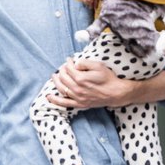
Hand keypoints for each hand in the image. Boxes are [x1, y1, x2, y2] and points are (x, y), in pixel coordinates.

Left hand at [48, 60, 164, 110]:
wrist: (116, 93)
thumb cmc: (108, 78)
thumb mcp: (98, 65)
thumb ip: (84, 63)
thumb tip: (75, 63)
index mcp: (81, 78)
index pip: (69, 68)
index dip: (68, 62)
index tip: (69, 60)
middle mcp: (77, 89)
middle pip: (63, 77)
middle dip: (62, 70)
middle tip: (64, 67)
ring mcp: (77, 97)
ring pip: (61, 88)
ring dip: (56, 81)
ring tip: (54, 76)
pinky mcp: (80, 104)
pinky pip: (64, 103)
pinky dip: (55, 100)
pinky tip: (48, 96)